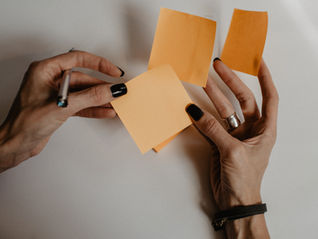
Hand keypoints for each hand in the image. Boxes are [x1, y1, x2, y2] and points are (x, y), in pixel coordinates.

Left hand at [0, 50, 126, 172]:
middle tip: (117, 90)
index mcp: (45, 70)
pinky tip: (105, 111)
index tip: (113, 71)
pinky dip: (93, 108)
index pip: (77, 59)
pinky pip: (81, 104)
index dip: (98, 63)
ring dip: (99, 98)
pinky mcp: (60, 107)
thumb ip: (90, 97)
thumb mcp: (62, 107)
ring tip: (115, 102)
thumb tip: (110, 90)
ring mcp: (56, 94)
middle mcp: (50, 80)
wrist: (15, 145)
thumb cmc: (25, 123)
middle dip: (101, 86)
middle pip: (83, 77)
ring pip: (84, 92)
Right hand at [186, 59, 277, 237]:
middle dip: (230, 82)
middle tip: (217, 67)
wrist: (235, 201)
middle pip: (241, 99)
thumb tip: (194, 110)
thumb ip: (213, 129)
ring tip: (202, 81)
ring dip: (212, 97)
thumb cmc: (244, 179)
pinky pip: (210, 124)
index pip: (269, 97)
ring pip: (223, 110)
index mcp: (265, 129)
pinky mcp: (220, 142)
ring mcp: (234, 135)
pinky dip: (201, 116)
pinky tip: (193, 107)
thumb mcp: (232, 151)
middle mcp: (251, 129)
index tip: (257, 60)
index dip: (265, 77)